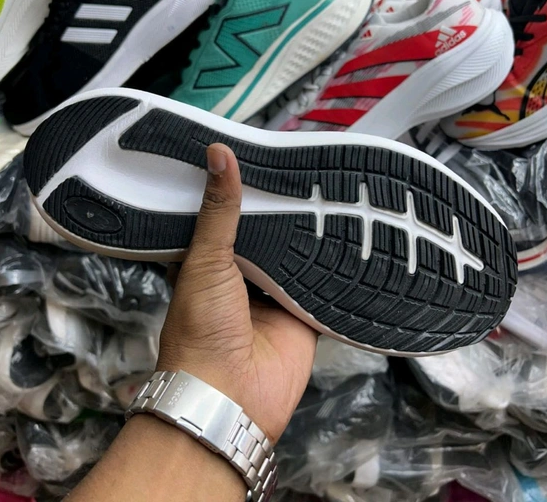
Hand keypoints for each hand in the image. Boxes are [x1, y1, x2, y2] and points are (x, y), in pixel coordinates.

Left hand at [157, 143, 317, 442]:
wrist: (230, 396)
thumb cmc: (201, 329)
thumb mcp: (205, 261)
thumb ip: (218, 211)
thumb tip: (218, 154)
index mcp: (209, 259)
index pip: (225, 213)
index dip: (238, 186)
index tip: (256, 150)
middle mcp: (241, 274)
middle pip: (264, 231)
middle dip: (279, 206)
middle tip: (302, 162)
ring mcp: (273, 292)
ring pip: (293, 252)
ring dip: (305, 230)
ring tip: (327, 185)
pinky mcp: (301, 310)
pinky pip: (318, 280)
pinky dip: (328, 262)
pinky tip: (345, 229)